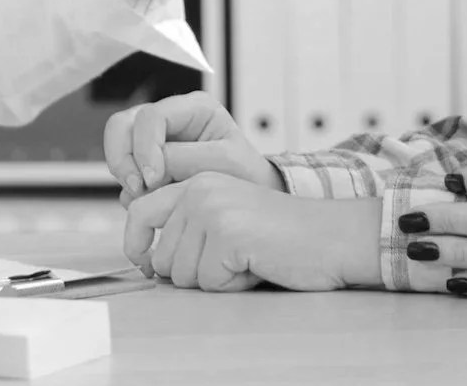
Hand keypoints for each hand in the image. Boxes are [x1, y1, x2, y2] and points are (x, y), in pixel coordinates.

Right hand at [104, 92, 283, 204]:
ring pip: (117, 145)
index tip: (154, 179)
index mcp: (194, 108)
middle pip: (123, 124)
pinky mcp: (147, 163)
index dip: (145, 147)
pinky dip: (129, 189)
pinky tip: (150, 201)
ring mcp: (154, 140)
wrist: (250, 198)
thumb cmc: (246, 176)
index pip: (151, 117)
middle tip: (138, 188)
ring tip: (145, 196)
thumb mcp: (225, 163)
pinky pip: (123, 171)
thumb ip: (186, 159)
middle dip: (123, 158)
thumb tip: (150, 168)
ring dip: (124, 173)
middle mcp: (170, 118)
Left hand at [122, 173, 379, 291]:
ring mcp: (211, 209)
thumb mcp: (227, 218)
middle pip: (161, 256)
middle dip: (192, 272)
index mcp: (197, 181)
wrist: (330, 236)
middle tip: (232, 260)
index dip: (136, 245)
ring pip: (182, 274)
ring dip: (214, 279)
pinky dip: (232, 284)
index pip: (138, 211)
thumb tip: (148, 259)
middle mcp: (199, 189)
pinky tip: (256, 265)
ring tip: (247, 259)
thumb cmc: (282, 235)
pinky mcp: (226, 233)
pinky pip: (209, 281)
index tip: (145, 264)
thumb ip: (189, 227)